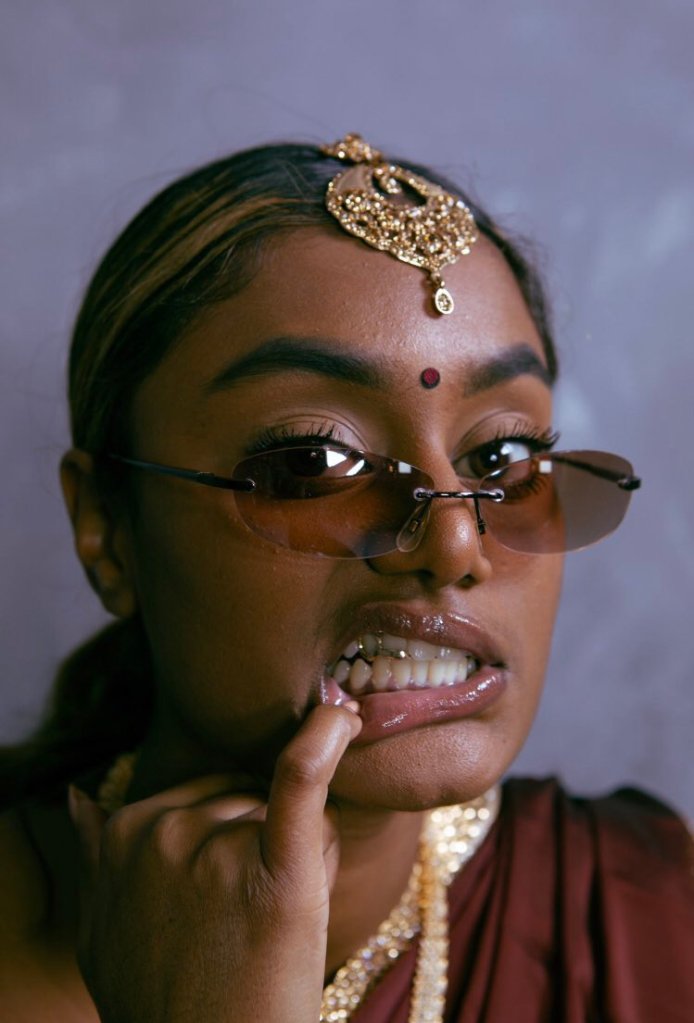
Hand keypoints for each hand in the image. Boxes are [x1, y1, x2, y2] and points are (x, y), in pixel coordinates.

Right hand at [68, 704, 361, 1022]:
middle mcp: (164, 830)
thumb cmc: (159, 998)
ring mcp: (214, 850)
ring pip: (291, 814)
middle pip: (249, 799)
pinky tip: (340, 721)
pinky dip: (321, 745)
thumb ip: (97, 855)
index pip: (207, 796)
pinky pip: (299, 787)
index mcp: (125, 830)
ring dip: (300, 855)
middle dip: (264, 842)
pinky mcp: (275, 875)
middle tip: (248, 919)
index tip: (224, 899)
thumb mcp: (102, 924)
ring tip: (272, 925)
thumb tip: (77, 797)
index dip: (231, 842)